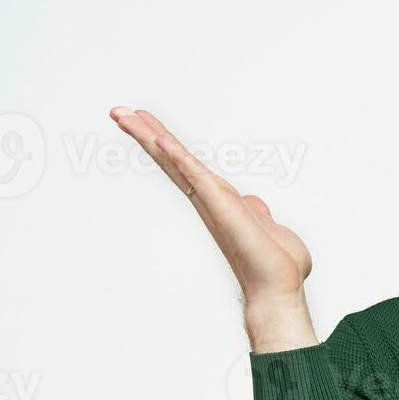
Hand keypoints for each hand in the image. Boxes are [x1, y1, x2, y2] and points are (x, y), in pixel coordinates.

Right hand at [107, 105, 317, 351]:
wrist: (279, 287)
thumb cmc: (277, 266)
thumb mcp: (268, 227)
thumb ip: (258, 213)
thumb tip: (254, 204)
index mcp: (220, 202)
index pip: (188, 167)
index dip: (168, 147)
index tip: (148, 125)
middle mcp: (210, 201)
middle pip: (173, 161)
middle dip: (146, 135)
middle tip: (119, 112)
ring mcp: (213, 203)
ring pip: (177, 163)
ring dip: (151, 137)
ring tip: (125, 115)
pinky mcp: (221, 207)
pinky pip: (195, 177)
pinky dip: (177, 157)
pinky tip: (160, 139)